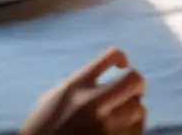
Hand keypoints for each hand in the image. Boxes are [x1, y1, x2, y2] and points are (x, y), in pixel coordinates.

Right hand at [20, 48, 145, 134]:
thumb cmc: (41, 132)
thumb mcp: (50, 101)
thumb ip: (75, 85)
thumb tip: (100, 72)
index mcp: (75, 87)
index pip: (111, 54)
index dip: (121, 57)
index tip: (121, 66)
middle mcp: (91, 104)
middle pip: (135, 80)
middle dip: (136, 84)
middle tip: (131, 91)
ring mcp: (104, 127)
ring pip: (139, 108)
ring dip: (133, 111)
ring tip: (120, 117)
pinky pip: (137, 130)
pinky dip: (132, 129)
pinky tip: (119, 130)